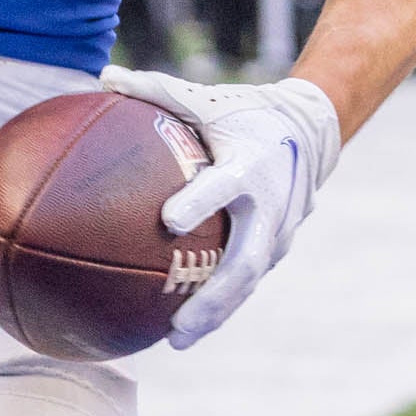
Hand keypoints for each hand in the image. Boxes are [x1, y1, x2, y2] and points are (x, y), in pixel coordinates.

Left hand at [99, 65, 341, 347]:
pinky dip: (222, 304)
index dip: (200, 202)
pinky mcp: (279, 246)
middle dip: (213, 297)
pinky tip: (188, 324)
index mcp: (250, 164)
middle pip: (244, 261)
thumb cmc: (245, 112)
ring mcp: (279, 231)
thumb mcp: (208, 99)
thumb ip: (157, 91)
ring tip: (177, 340)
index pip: (224, 186)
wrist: (312, 129)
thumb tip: (104, 75)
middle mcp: (269, 204)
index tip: (167, 220)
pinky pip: (248, 280)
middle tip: (176, 323)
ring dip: (216, 313)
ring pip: (248, 282)